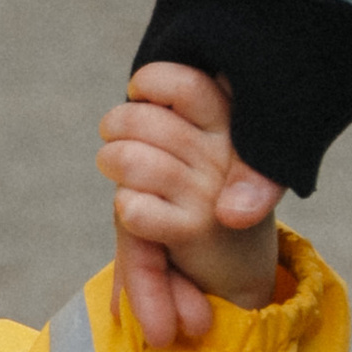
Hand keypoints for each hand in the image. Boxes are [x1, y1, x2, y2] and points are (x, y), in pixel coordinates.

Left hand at [99, 62, 283, 347]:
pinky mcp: (195, 232)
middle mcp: (225, 154)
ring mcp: (211, 192)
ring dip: (112, 161)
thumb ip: (181, 118)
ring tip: (113, 164)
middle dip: (116, 124)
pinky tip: (134, 209)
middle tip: (113, 134)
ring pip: (133, 161)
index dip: (151, 82)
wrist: (238, 269)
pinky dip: (125, 206)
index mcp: (231, 124)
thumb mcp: (205, 149)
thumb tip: (137, 94)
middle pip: (145, 122)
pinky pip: (134, 208)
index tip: (140, 92)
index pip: (187, 85)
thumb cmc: (206, 196)